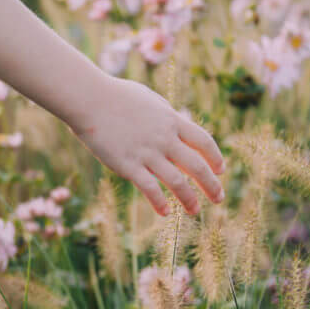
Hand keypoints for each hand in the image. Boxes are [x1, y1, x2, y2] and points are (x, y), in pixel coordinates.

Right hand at [66, 76, 225, 215]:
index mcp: (171, 120)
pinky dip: (160, 203)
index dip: (215, 157)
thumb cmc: (115, 95)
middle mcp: (164, 138)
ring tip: (195, 211)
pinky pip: (150, 188)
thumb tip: (177, 123)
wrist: (88, 98)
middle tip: (218, 198)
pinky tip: (164, 213)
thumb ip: (165, 114)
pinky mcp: (128, 164)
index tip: (221, 170)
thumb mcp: (149, 100)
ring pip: (177, 182)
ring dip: (189, 199)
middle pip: (197, 166)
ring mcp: (146, 153)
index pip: (203, 141)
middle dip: (211, 185)